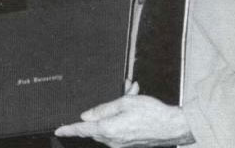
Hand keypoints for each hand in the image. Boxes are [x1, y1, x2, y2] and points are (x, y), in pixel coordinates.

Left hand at [54, 84, 194, 146]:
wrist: (175, 127)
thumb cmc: (152, 113)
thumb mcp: (124, 103)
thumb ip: (102, 110)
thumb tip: (85, 116)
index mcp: (109, 129)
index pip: (83, 129)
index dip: (69, 129)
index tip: (58, 130)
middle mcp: (113, 140)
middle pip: (96, 126)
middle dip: (101, 111)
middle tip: (121, 93)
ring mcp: (122, 143)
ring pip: (108, 125)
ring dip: (115, 111)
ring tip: (131, 92)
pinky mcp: (129, 143)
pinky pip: (118, 128)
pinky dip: (122, 116)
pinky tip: (134, 101)